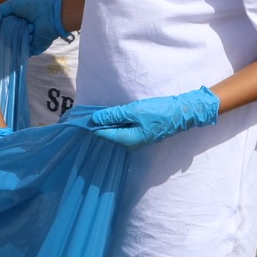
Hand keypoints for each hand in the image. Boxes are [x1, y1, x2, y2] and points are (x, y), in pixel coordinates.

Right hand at [0, 0, 68, 48]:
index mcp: (13, 24)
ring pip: (11, 47)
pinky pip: (21, 52)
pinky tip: (29, 36)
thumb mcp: (13, 5)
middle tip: (7, 31)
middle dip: (4, 36)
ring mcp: (24, 43)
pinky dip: (23, 45)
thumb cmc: (33, 8)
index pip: (0, 31)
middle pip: (4, 40)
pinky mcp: (31, 50)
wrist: (50, 16)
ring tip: (22, 30)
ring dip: (15, 39)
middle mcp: (17, 34)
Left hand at [66, 87, 219, 148]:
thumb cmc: (158, 112)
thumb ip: (113, 115)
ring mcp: (134, 142)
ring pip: (113, 133)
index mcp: (125, 140)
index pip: (100, 134)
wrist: (181, 114)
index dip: (88, 126)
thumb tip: (93, 120)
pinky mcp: (138, 136)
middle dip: (94, 126)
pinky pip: (121, 131)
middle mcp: (128, 145)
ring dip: (104, 124)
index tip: (75, 118)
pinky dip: (114, 124)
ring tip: (92, 113)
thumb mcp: (133, 111)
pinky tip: (110, 116)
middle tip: (79, 114)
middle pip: (106, 135)